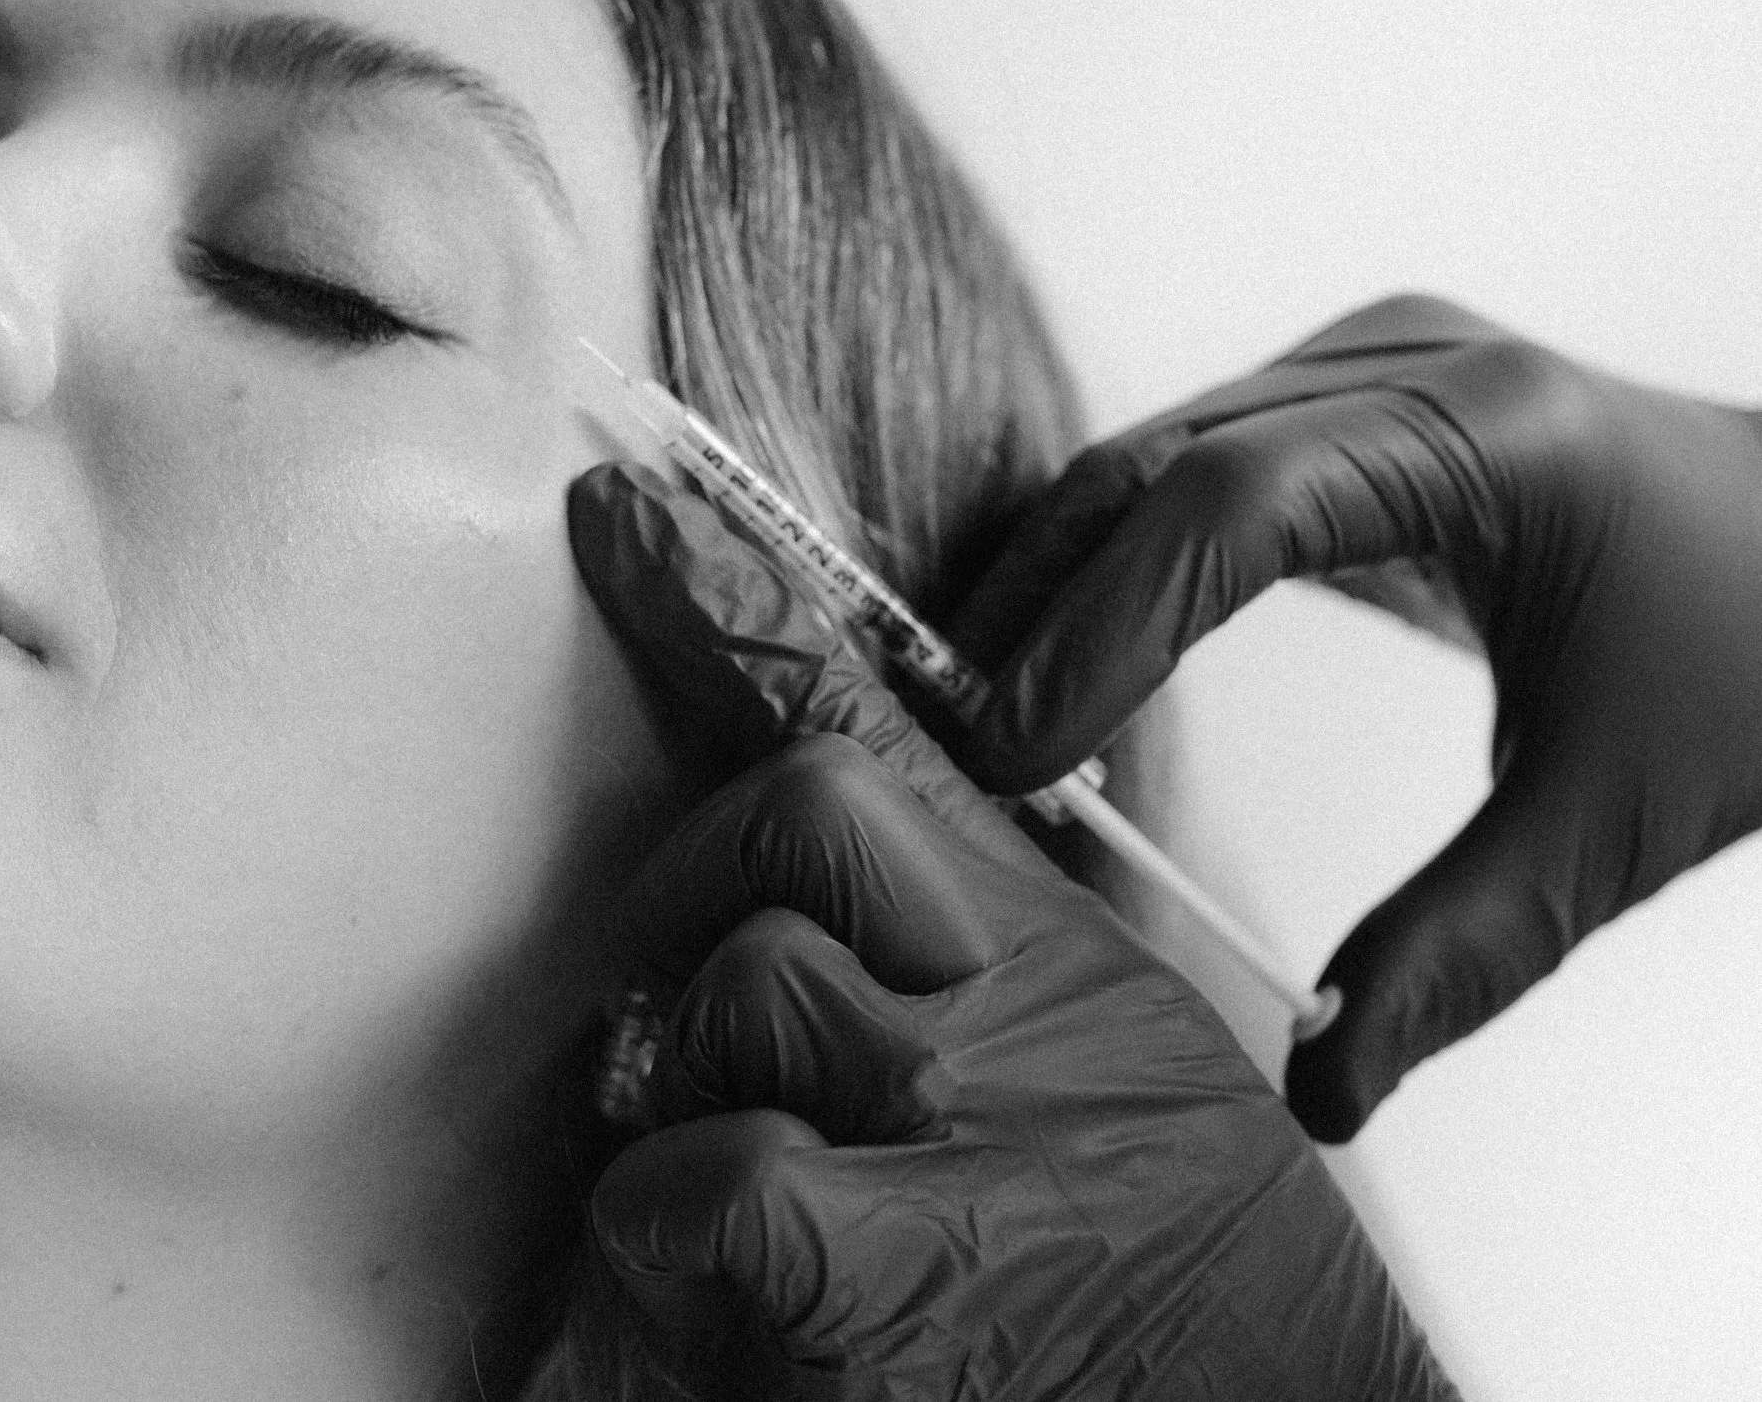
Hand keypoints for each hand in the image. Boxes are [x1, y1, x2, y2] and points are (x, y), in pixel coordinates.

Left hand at [567, 462, 1452, 1399]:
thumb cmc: (1159, 1264)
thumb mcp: (1086, 1050)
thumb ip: (943, 925)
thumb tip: (774, 848)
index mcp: (1043, 932)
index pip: (862, 716)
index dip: (726, 598)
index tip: (622, 509)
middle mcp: (1009, 992)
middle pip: (784, 812)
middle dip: (703, 904)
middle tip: (726, 1031)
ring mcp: (956, 1117)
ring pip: (732, 983)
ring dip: (700, 1094)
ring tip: (777, 1192)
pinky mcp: (891, 1273)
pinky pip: (708, 1174)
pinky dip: (675, 1223)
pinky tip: (727, 1271)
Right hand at [945, 294, 1761, 1139]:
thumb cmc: (1755, 666)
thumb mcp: (1615, 820)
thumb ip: (1462, 955)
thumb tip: (1317, 1090)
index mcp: (1487, 434)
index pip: (1230, 505)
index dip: (1097, 628)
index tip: (1006, 748)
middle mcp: (1412, 362)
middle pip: (1156, 463)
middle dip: (1037, 603)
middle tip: (943, 743)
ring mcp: (1375, 363)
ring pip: (1150, 455)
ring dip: (1056, 579)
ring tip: (981, 713)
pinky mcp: (1351, 396)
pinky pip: (1189, 465)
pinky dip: (1112, 560)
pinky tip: (1061, 654)